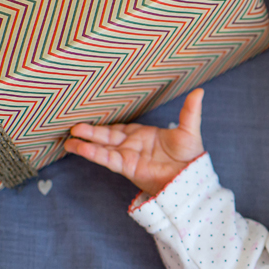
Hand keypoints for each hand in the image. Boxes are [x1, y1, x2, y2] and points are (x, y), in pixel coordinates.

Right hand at [64, 89, 205, 195]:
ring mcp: (128, 156)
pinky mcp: (127, 167)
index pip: (121, 127)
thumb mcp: (189, 129)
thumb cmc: (190, 155)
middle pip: (107, 135)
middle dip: (91, 131)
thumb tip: (199, 90)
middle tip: (73, 125)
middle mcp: (132, 145)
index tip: (90, 113)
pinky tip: (79, 148)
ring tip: (69, 140)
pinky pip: (107, 159)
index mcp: (143, 134)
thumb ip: (189, 111)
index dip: (107, 123)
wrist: (191, 178)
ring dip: (86, 144)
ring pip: (103, 147)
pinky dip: (93, 153)